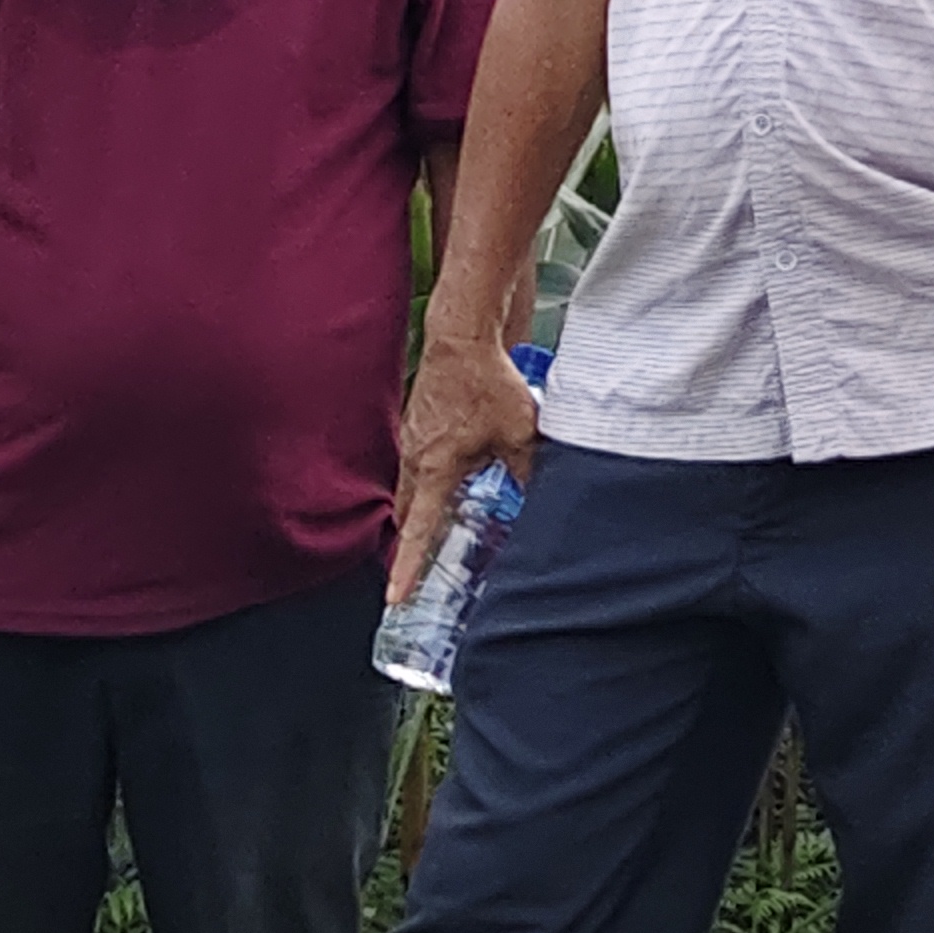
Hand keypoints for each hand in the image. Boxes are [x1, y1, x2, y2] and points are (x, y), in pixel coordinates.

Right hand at [385, 323, 541, 600]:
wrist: (462, 335)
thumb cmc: (486, 383)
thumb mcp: (519, 435)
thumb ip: (528, 472)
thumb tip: (539, 499)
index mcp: (434, 470)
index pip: (418, 531)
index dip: (407, 568)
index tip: (394, 597)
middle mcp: (415, 459)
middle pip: (409, 514)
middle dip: (412, 542)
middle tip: (416, 568)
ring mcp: (413, 439)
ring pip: (414, 488)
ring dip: (426, 507)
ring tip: (444, 523)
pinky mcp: (420, 422)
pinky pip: (420, 462)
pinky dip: (433, 476)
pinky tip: (456, 472)